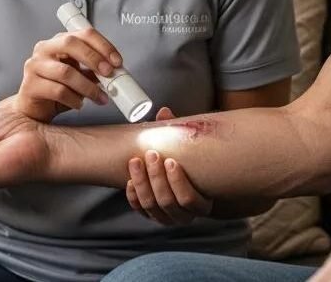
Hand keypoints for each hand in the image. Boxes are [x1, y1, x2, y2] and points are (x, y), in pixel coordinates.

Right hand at [14, 29, 121, 121]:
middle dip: (94, 59)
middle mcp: (45, 49)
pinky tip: (79, 104)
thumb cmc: (55, 89)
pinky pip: (58, 91)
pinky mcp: (30, 85)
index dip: (103, 45)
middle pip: (71, 44)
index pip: (84, 34)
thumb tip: (115, 72)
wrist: (33, 108)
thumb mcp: (79, 76)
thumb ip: (94, 71)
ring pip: (66, 72)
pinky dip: (74, 99)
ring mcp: (35, 66)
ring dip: (88, 86)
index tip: (117, 61)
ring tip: (99, 96)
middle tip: (108, 74)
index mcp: (59, 42)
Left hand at [126, 107, 213, 224]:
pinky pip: (140, 209)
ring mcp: (166, 217)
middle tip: (151, 155)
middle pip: (168, 201)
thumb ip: (177, 133)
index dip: (178, 181)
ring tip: (136, 161)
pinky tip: (130, 179)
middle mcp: (184, 215)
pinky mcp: (150, 215)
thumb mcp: (187, 150)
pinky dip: (133, 195)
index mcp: (201, 203)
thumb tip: (164, 112)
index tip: (170, 160)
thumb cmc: (188, 163)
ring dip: (142, 183)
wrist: (178, 177)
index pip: (189, 200)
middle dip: (156, 177)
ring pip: (152, 206)